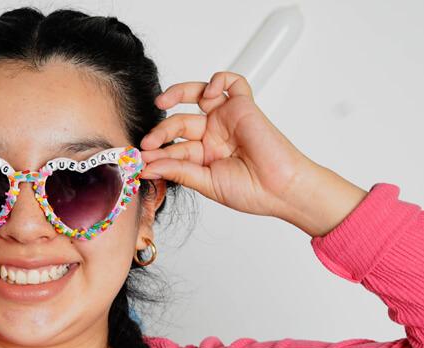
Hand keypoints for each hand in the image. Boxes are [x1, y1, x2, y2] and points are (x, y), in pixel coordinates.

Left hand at [138, 71, 321, 222]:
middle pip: (179, 123)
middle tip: (149, 144)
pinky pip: (231, 83)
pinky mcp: (243, 106)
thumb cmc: (251, 192)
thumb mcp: (206, 183)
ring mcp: (227, 120)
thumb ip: (178, 170)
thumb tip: (147, 166)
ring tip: (162, 102)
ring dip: (176, 93)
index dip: (157, 153)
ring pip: (197, 95)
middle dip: (161, 132)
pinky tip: (206, 92)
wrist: (281, 189)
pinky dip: (217, 80)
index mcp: (204, 156)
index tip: (142, 162)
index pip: (173, 147)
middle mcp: (213, 135)